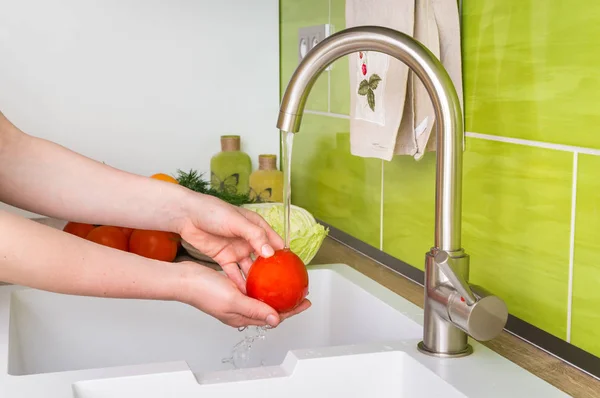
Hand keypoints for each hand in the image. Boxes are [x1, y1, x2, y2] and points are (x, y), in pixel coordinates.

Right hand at [177, 262, 310, 327]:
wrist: (183, 279)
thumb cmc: (203, 291)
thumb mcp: (234, 300)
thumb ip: (256, 309)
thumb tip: (276, 319)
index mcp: (241, 317)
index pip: (273, 317)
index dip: (291, 310)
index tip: (305, 302)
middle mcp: (239, 310)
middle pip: (270, 308)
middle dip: (287, 302)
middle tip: (301, 293)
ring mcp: (234, 300)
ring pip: (261, 298)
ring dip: (275, 292)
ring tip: (287, 283)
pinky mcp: (230, 289)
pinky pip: (251, 288)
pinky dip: (262, 283)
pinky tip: (266, 274)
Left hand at [178, 194, 283, 291]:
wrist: (187, 215)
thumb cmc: (213, 211)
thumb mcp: (237, 221)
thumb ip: (254, 236)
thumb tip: (270, 253)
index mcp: (257, 228)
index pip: (276, 243)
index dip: (284, 257)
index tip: (293, 272)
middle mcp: (249, 241)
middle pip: (265, 260)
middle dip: (273, 273)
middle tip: (281, 288)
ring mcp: (237, 251)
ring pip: (251, 269)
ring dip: (257, 281)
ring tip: (264, 294)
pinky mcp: (224, 259)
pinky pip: (234, 274)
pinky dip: (240, 283)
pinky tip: (245, 294)